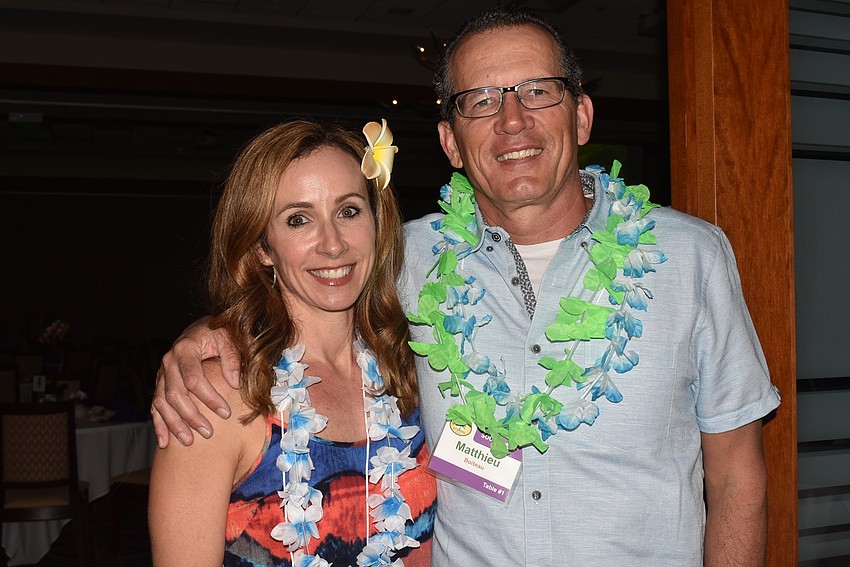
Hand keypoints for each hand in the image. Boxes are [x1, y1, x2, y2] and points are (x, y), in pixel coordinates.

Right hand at [151, 317, 239, 447]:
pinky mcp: (160, 383)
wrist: (202, 328)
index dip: (209, 398)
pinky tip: (164, 442)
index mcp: (185, 349)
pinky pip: (155, 406)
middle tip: (208, 433)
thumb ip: (232, 358)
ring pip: (162, 403)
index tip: (226, 413)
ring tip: (189, 441)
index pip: (194, 379)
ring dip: (174, 424)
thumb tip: (235, 383)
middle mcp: (168, 362)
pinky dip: (159, 424)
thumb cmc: (218, 334)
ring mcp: (162, 374)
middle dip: (191, 416)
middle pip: (175, 394)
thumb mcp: (229, 339)